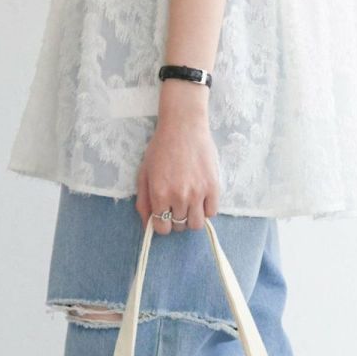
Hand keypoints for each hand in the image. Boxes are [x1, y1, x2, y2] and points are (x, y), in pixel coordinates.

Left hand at [135, 85, 219, 232]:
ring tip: (190, 205)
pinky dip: (206, 210)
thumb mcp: (144, 173)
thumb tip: (148, 224)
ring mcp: (198, 193)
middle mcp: (179, 196)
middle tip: (177, 205)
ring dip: (191, 218)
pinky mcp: (213, 187)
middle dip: (176, 220)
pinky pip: (212, 212)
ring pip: (196, 224)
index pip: (162, 228)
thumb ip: (143, 201)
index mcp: (159, 194)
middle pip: (179, 227)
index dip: (162, 225)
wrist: (183, 127)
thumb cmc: (161, 148)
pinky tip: (201, 198)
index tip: (165, 216)